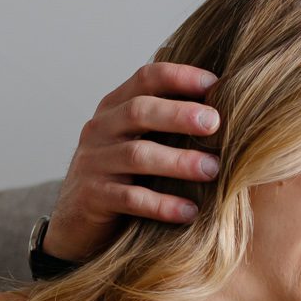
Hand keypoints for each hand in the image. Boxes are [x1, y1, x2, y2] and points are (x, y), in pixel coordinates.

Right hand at [44, 62, 222, 262]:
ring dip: (178, 161)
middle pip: (139, 111)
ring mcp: (93, 164)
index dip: (180, 77)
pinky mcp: (93, 198)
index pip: (145, 78)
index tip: (215, 83)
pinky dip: (163, 205)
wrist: (74, 224)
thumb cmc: (121, 179)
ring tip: (212, 169)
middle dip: (180, 114)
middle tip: (215, 123)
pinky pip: (131, 199)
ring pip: (137, 155)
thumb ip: (165, 125)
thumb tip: (226, 112)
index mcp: (114, 108)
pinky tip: (190, 212)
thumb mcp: (136, 143)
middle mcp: (100, 130)